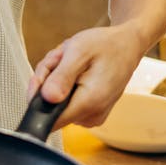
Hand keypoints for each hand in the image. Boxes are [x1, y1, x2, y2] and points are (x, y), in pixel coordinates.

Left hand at [27, 0, 165, 128]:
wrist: (127, 45)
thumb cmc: (104, 45)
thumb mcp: (79, 51)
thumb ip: (62, 77)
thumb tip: (46, 99)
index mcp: (89, 103)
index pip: (50, 119)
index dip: (38, 97)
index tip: (46, 73)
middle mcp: (91, 116)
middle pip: (49, 106)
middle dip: (48, 79)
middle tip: (61, 58)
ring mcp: (91, 116)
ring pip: (55, 101)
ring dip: (55, 78)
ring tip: (70, 60)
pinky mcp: (90, 112)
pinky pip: (65, 100)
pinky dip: (63, 82)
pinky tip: (74, 67)